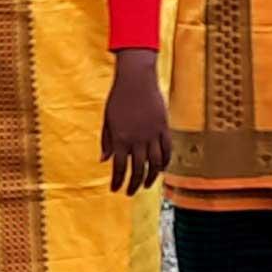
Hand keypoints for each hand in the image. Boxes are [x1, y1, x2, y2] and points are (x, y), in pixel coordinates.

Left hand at [99, 48, 168, 194]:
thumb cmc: (118, 98)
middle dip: (134, 184)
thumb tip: (104, 160)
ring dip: (151, 177)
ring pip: (155, 163)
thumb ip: (107, 141)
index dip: (117, 181)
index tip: (115, 189)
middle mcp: (137, 139)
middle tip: (130, 192)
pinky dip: (165, 162)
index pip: (119, 167)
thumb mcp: (107, 120)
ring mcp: (152, 134)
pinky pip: (167, 150)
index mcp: (120, 138)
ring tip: (147, 184)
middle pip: (138, 169)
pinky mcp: (164, 127)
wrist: (136, 79)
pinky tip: (161, 169)